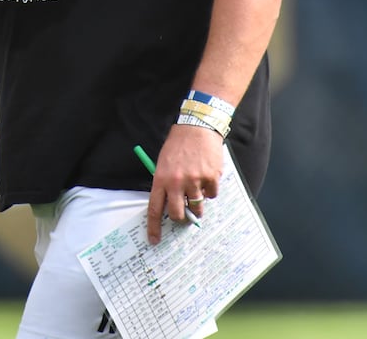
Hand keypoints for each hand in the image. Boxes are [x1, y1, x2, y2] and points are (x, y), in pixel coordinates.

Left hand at [145, 123, 222, 243]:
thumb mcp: (163, 162)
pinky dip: (210, 189)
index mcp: (161, 178)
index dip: (154, 227)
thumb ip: (165, 183)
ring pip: (197, 207)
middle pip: (178, 214)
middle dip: (181, 218)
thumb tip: (170, 205)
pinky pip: (212, 195)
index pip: (154, 209)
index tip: (154, 240)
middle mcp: (176, 182)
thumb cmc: (178, 145)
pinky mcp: (211, 178)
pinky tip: (207, 175)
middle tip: (185, 214)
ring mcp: (195, 181)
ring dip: (197, 203)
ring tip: (197, 187)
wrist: (197, 127)